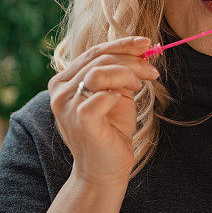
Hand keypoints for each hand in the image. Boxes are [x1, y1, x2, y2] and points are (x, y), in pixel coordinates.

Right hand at [47, 36, 159, 187]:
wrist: (106, 169)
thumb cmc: (112, 130)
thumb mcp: (117, 93)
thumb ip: (121, 72)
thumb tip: (143, 48)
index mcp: (65, 80)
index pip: (94, 52)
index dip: (122, 44)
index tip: (146, 43)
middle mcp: (60, 91)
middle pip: (99, 59)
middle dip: (131, 61)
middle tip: (151, 71)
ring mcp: (66, 106)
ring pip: (99, 73)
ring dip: (126, 75)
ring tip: (139, 87)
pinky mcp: (80, 121)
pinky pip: (100, 97)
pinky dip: (115, 94)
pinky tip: (122, 100)